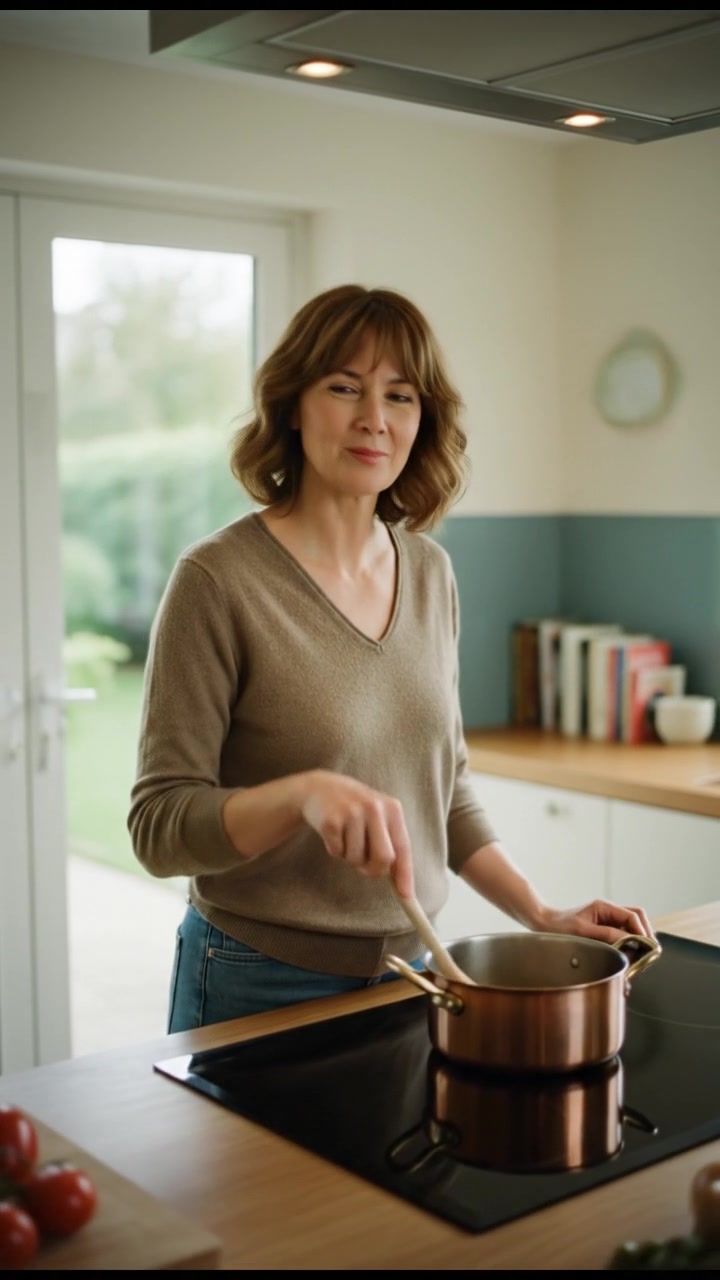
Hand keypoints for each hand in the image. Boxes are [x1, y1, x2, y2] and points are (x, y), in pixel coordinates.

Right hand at [300, 770, 414, 897]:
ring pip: (356, 858)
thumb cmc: (355, 810)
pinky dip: (335, 850)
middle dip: (373, 870)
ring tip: (346, 838)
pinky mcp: (331, 820)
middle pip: (384, 858)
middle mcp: (374, 808)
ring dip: (350, 857)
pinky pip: (337, 852)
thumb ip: (390, 843)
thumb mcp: (377, 817)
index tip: (406, 897)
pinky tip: (333, 833)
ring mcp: (352, 812)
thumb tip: (402, 885)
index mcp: (392, 808)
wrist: (319, 787)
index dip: (405, 875)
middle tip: (363, 867)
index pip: (403, 848)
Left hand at [536, 898, 654, 944]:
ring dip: (637, 939)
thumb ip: (607, 935)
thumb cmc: (559, 927)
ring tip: (639, 954)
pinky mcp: (603, 930)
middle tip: (648, 950)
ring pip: (631, 927)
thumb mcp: (583, 931)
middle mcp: (608, 912)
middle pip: (636, 918)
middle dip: (645, 933)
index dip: (642, 931)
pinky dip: (628, 943)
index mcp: (604, 907)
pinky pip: (622, 934)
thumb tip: (629, 941)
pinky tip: (627, 955)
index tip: (646, 946)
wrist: (543, 925)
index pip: (633, 916)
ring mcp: (606, 921)